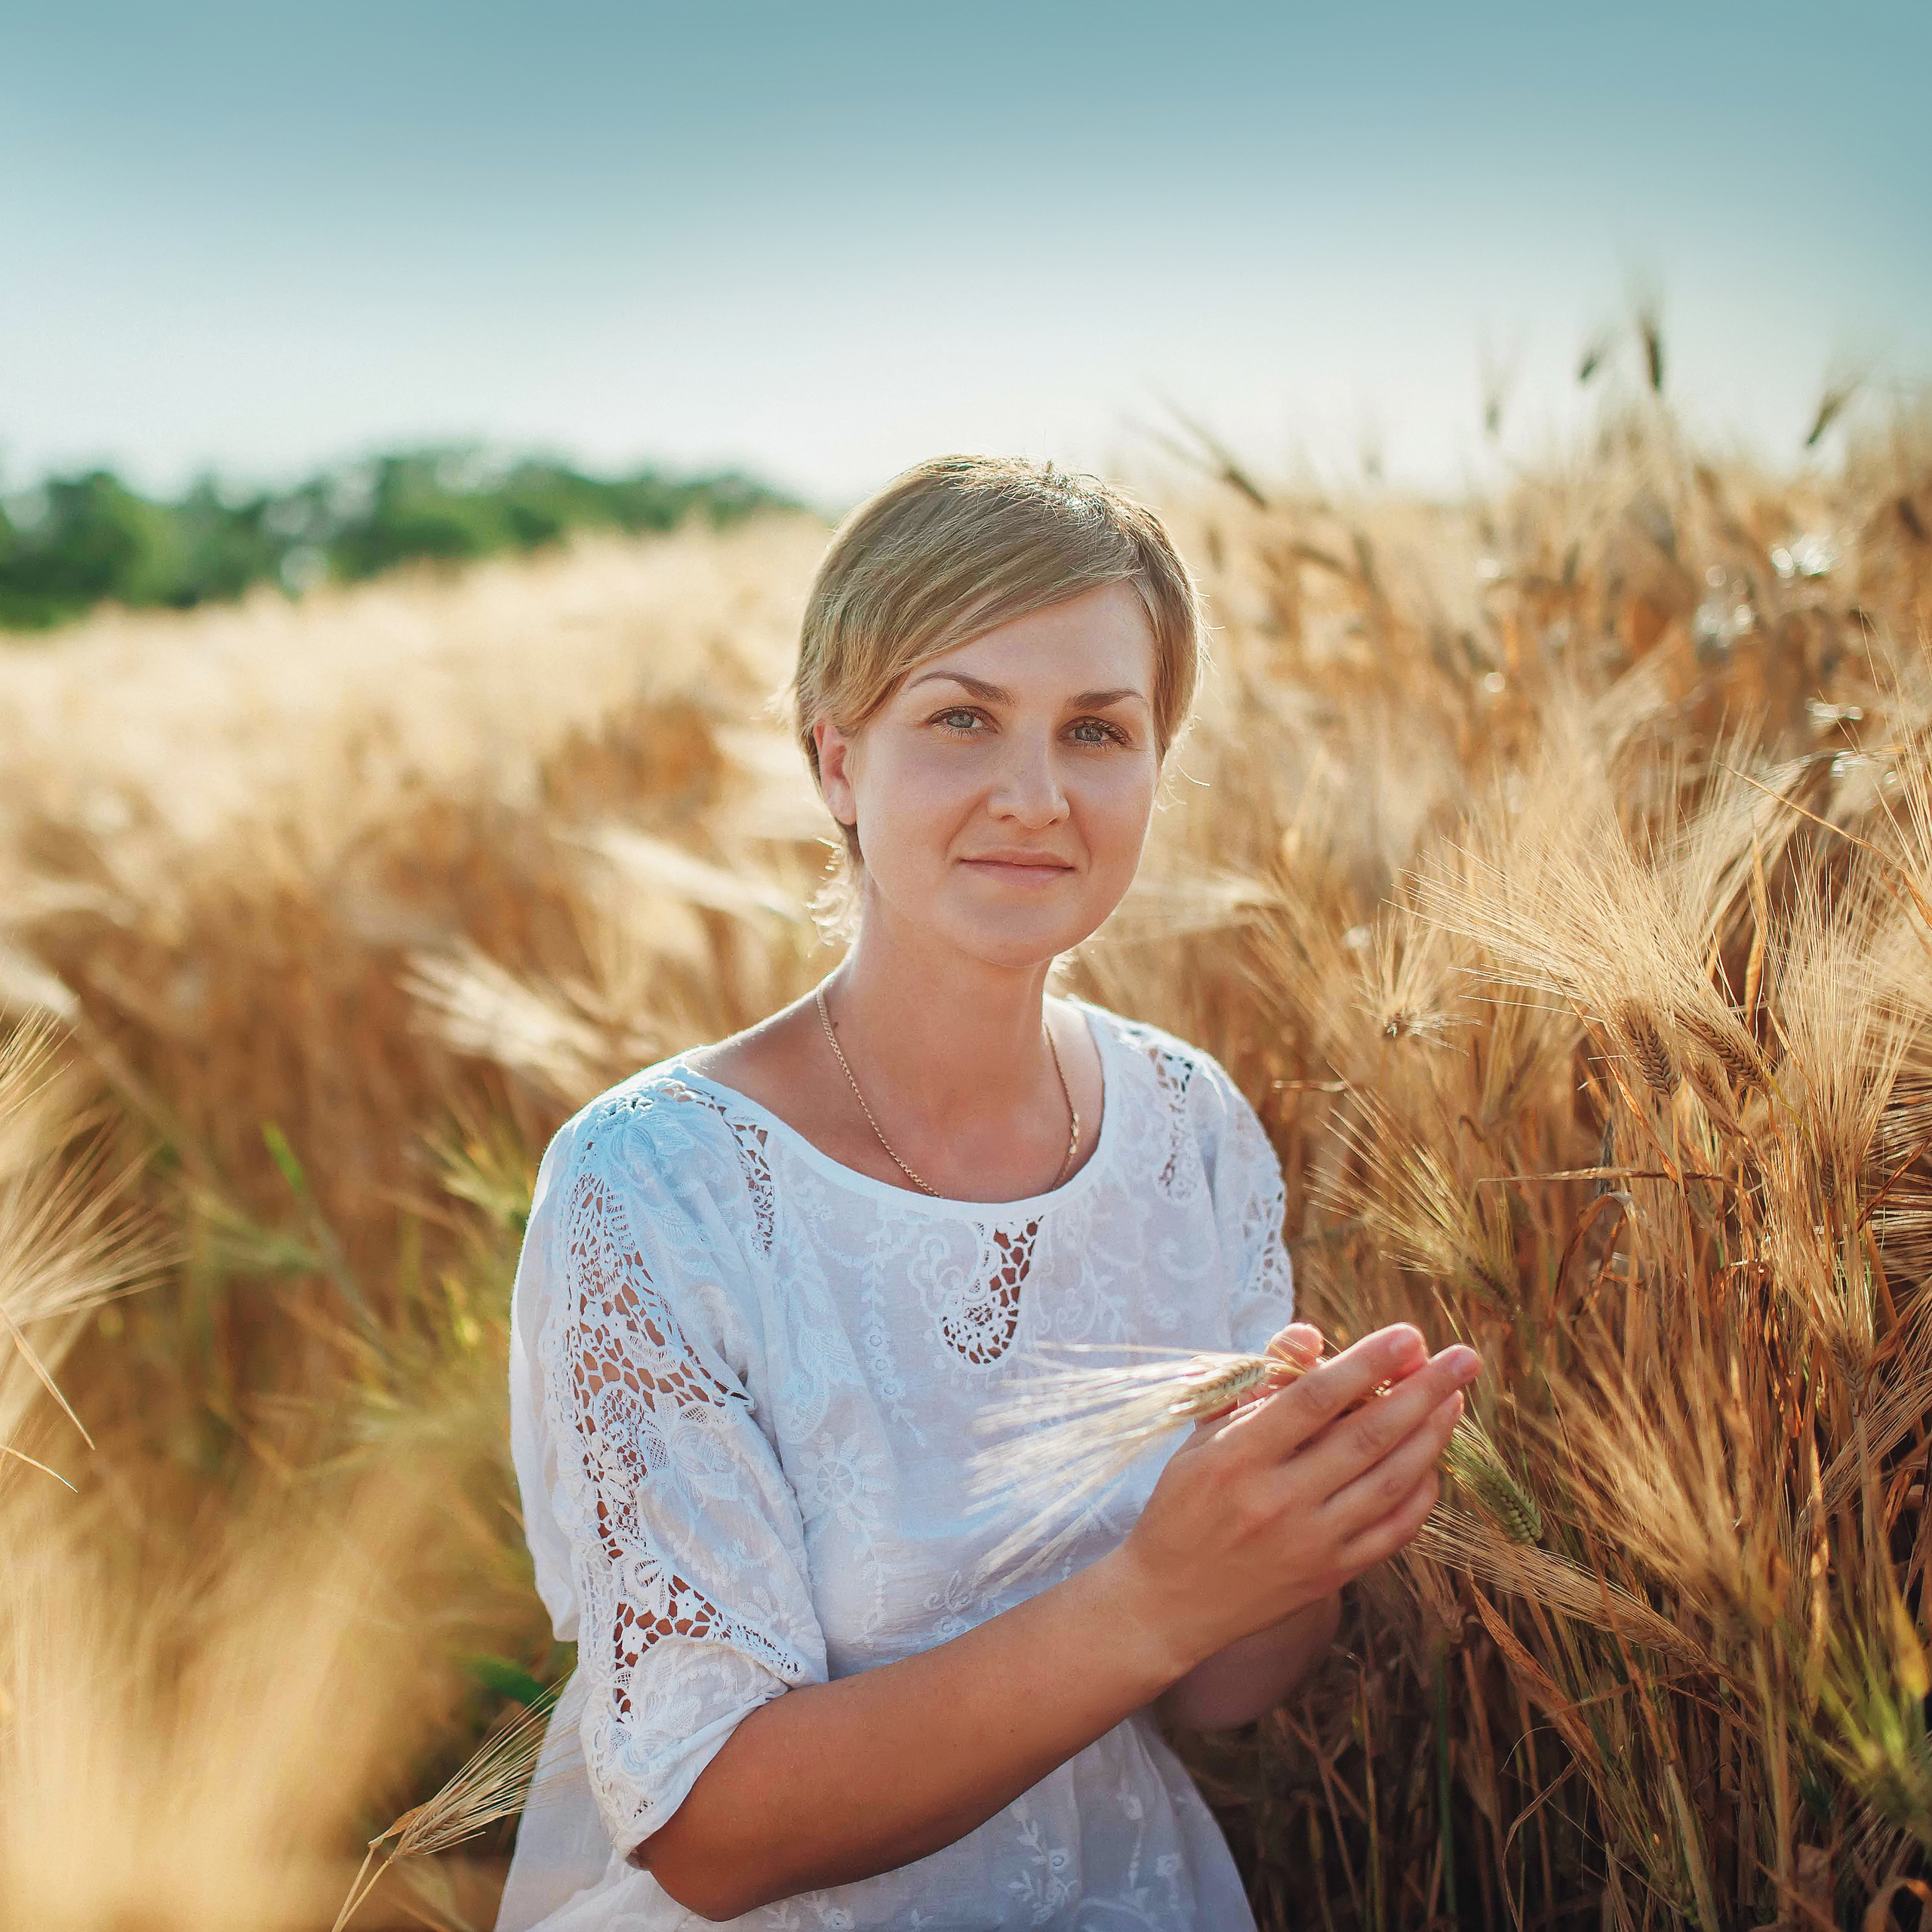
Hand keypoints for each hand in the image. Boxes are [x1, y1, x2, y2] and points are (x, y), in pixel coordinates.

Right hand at [1110, 1324, 1478, 1672]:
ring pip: (1389, 1482)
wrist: (1170, 1600)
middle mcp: (1277, 1500)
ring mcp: (1309, 1542)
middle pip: (1366, 1436)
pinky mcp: (1331, 1574)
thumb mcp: (1204, 1434)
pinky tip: (1432, 1461)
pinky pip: (1393, 1531)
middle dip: (1422, 1392)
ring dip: (1431, 1436)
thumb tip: (1311, 1336)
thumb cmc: (1186, 1502)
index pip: (1314, 1398)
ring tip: (1455, 1398)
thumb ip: (1258, 1383)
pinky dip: (1420, 1494)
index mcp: (1238, 1457)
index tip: (1408, 1336)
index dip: (1366, 1363)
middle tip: (1461, 1358)